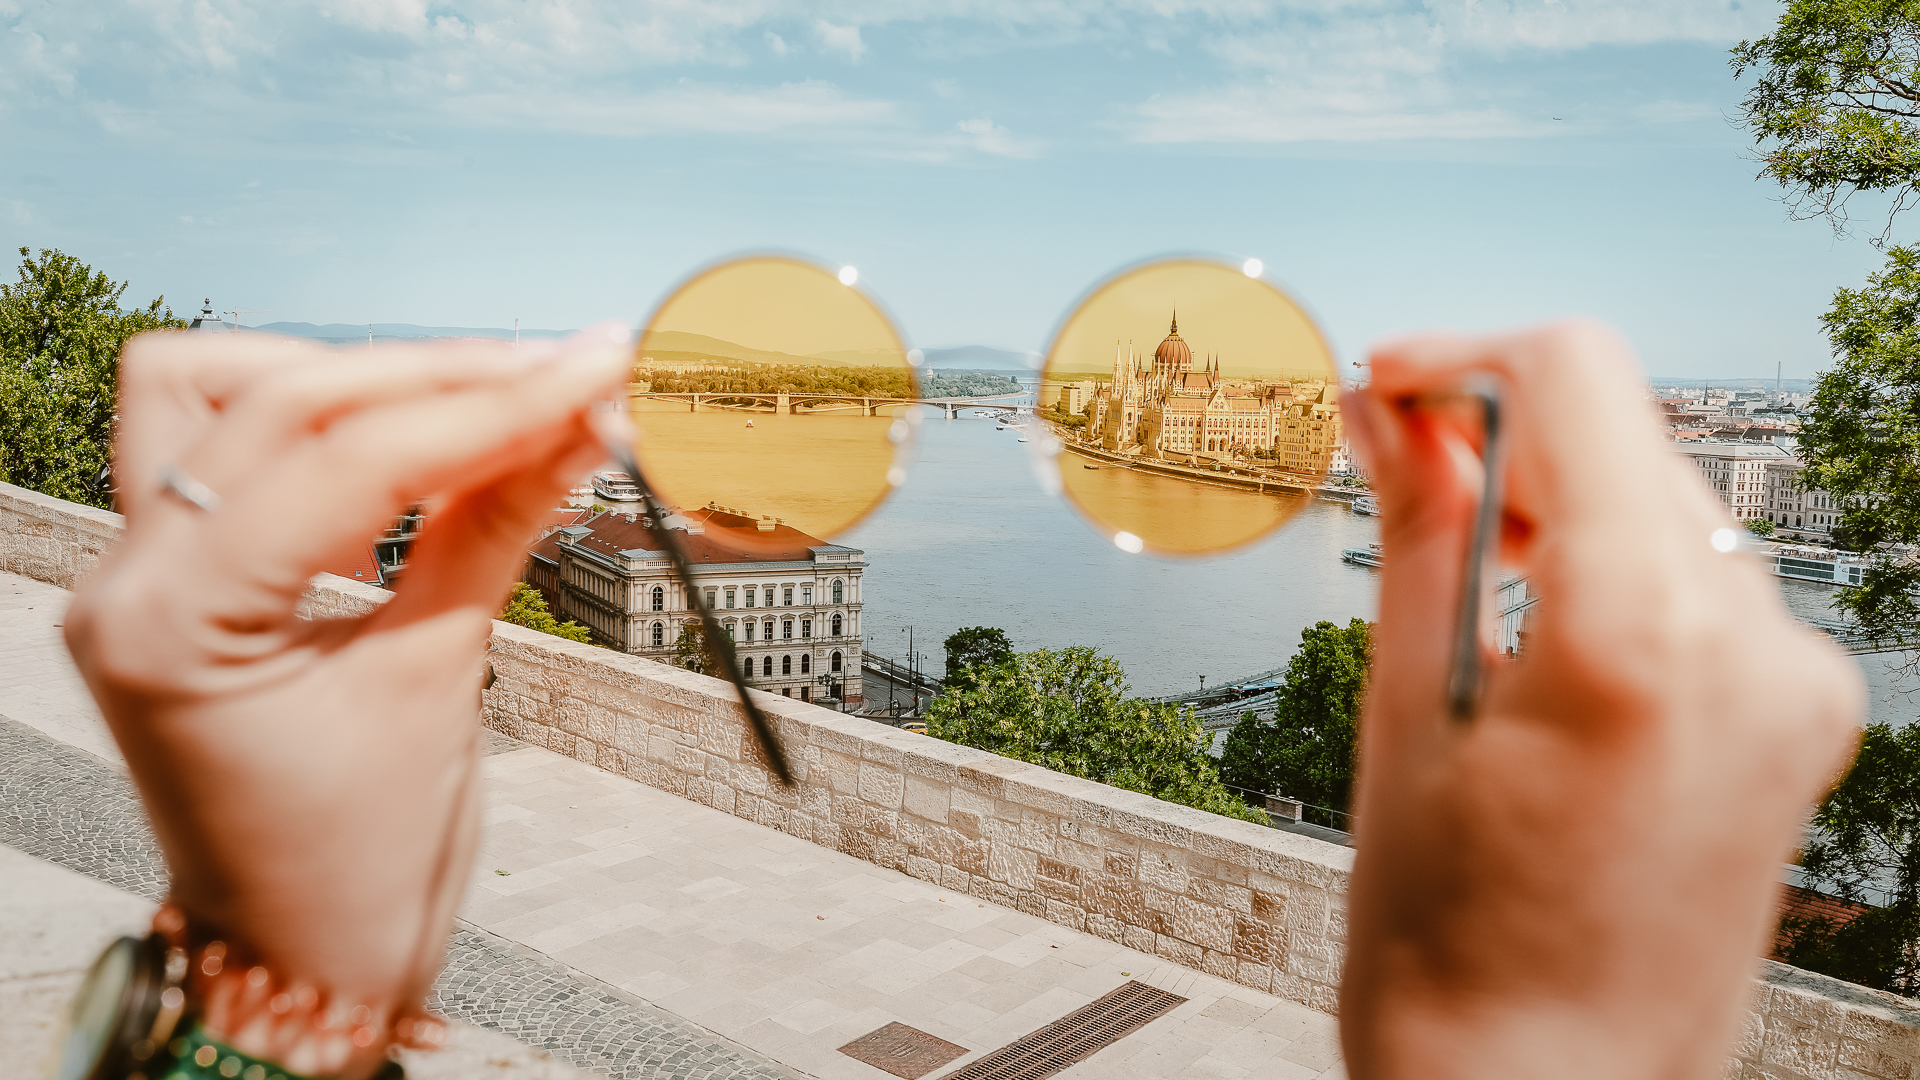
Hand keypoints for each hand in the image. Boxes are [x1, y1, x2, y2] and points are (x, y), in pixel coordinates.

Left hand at [63, 325, 630, 1078]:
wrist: (299, 951)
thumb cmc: (361, 857)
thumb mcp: (438, 680)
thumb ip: (500, 527)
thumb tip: (585, 420)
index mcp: (176, 626)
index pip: (348, 461)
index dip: (487, 405)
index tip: (591, 369)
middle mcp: (129, 581)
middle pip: (278, 396)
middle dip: (437, 378)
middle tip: (560, 373)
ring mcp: (134, 572)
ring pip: (217, 390)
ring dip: (350, 379)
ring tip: (473, 402)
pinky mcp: (170, 574)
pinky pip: (226, 447)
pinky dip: (322, 425)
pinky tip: (414, 448)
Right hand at [1339, 321, 1862, 1078]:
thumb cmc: (1449, 944)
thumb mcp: (1408, 714)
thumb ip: (1418, 531)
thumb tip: (1390, 407)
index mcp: (1641, 634)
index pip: (1573, 379)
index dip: (1458, 358)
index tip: (1382, 387)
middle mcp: (1756, 644)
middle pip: (1623, 437)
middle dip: (1501, 435)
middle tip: (1392, 468)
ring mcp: (1799, 688)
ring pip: (1665, 505)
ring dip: (1558, 504)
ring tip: (1461, 580)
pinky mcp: (1804, 724)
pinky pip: (1705, 585)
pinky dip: (1614, 570)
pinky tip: (1537, 633)